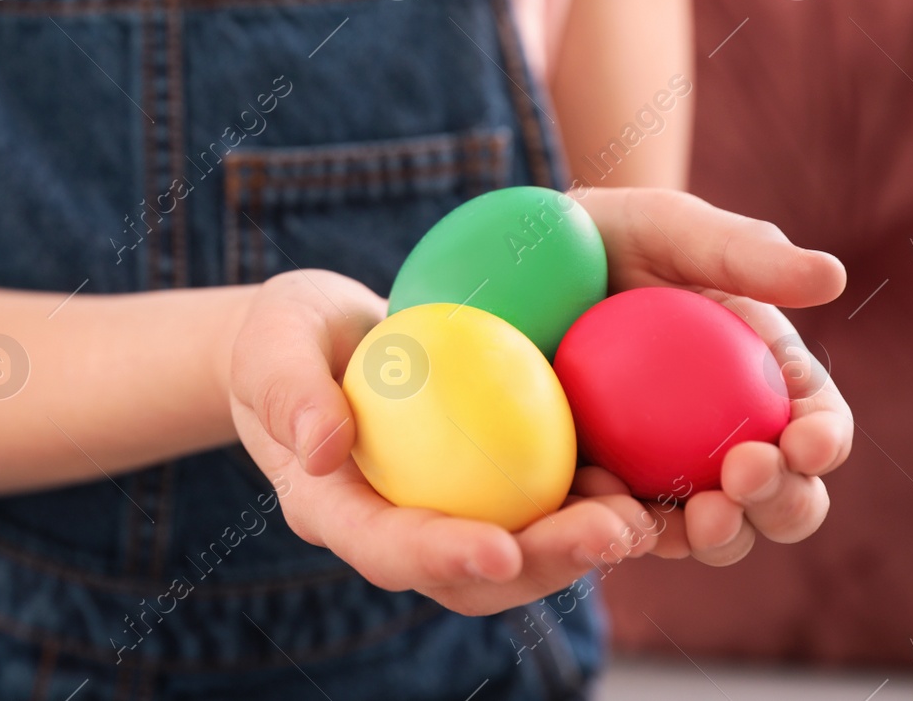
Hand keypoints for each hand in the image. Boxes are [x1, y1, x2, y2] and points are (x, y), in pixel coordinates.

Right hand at [227, 269, 664, 616]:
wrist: (320, 337)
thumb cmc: (288, 334)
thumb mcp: (273, 340)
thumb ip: (287, 388)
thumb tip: (321, 447)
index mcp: (333, 510)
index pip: (384, 547)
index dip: (439, 556)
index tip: (497, 547)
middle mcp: (396, 531)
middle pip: (470, 578)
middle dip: (542, 566)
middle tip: (608, 533)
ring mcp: (446, 515)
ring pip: (519, 557)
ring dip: (581, 547)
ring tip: (639, 518)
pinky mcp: (489, 489)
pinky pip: (542, 507)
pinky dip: (589, 501)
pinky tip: (639, 477)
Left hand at [575, 187, 852, 564]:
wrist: (527, 259)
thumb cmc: (616, 233)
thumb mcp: (674, 229)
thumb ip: (747, 253)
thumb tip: (834, 278)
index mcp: (767, 381)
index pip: (815, 422)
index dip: (824, 440)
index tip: (805, 443)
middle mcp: (727, 437)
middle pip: (779, 495)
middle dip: (781, 503)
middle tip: (746, 477)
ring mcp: (665, 468)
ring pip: (710, 528)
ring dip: (716, 535)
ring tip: (699, 521)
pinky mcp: (604, 484)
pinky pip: (620, 522)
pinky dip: (624, 528)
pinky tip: (611, 516)